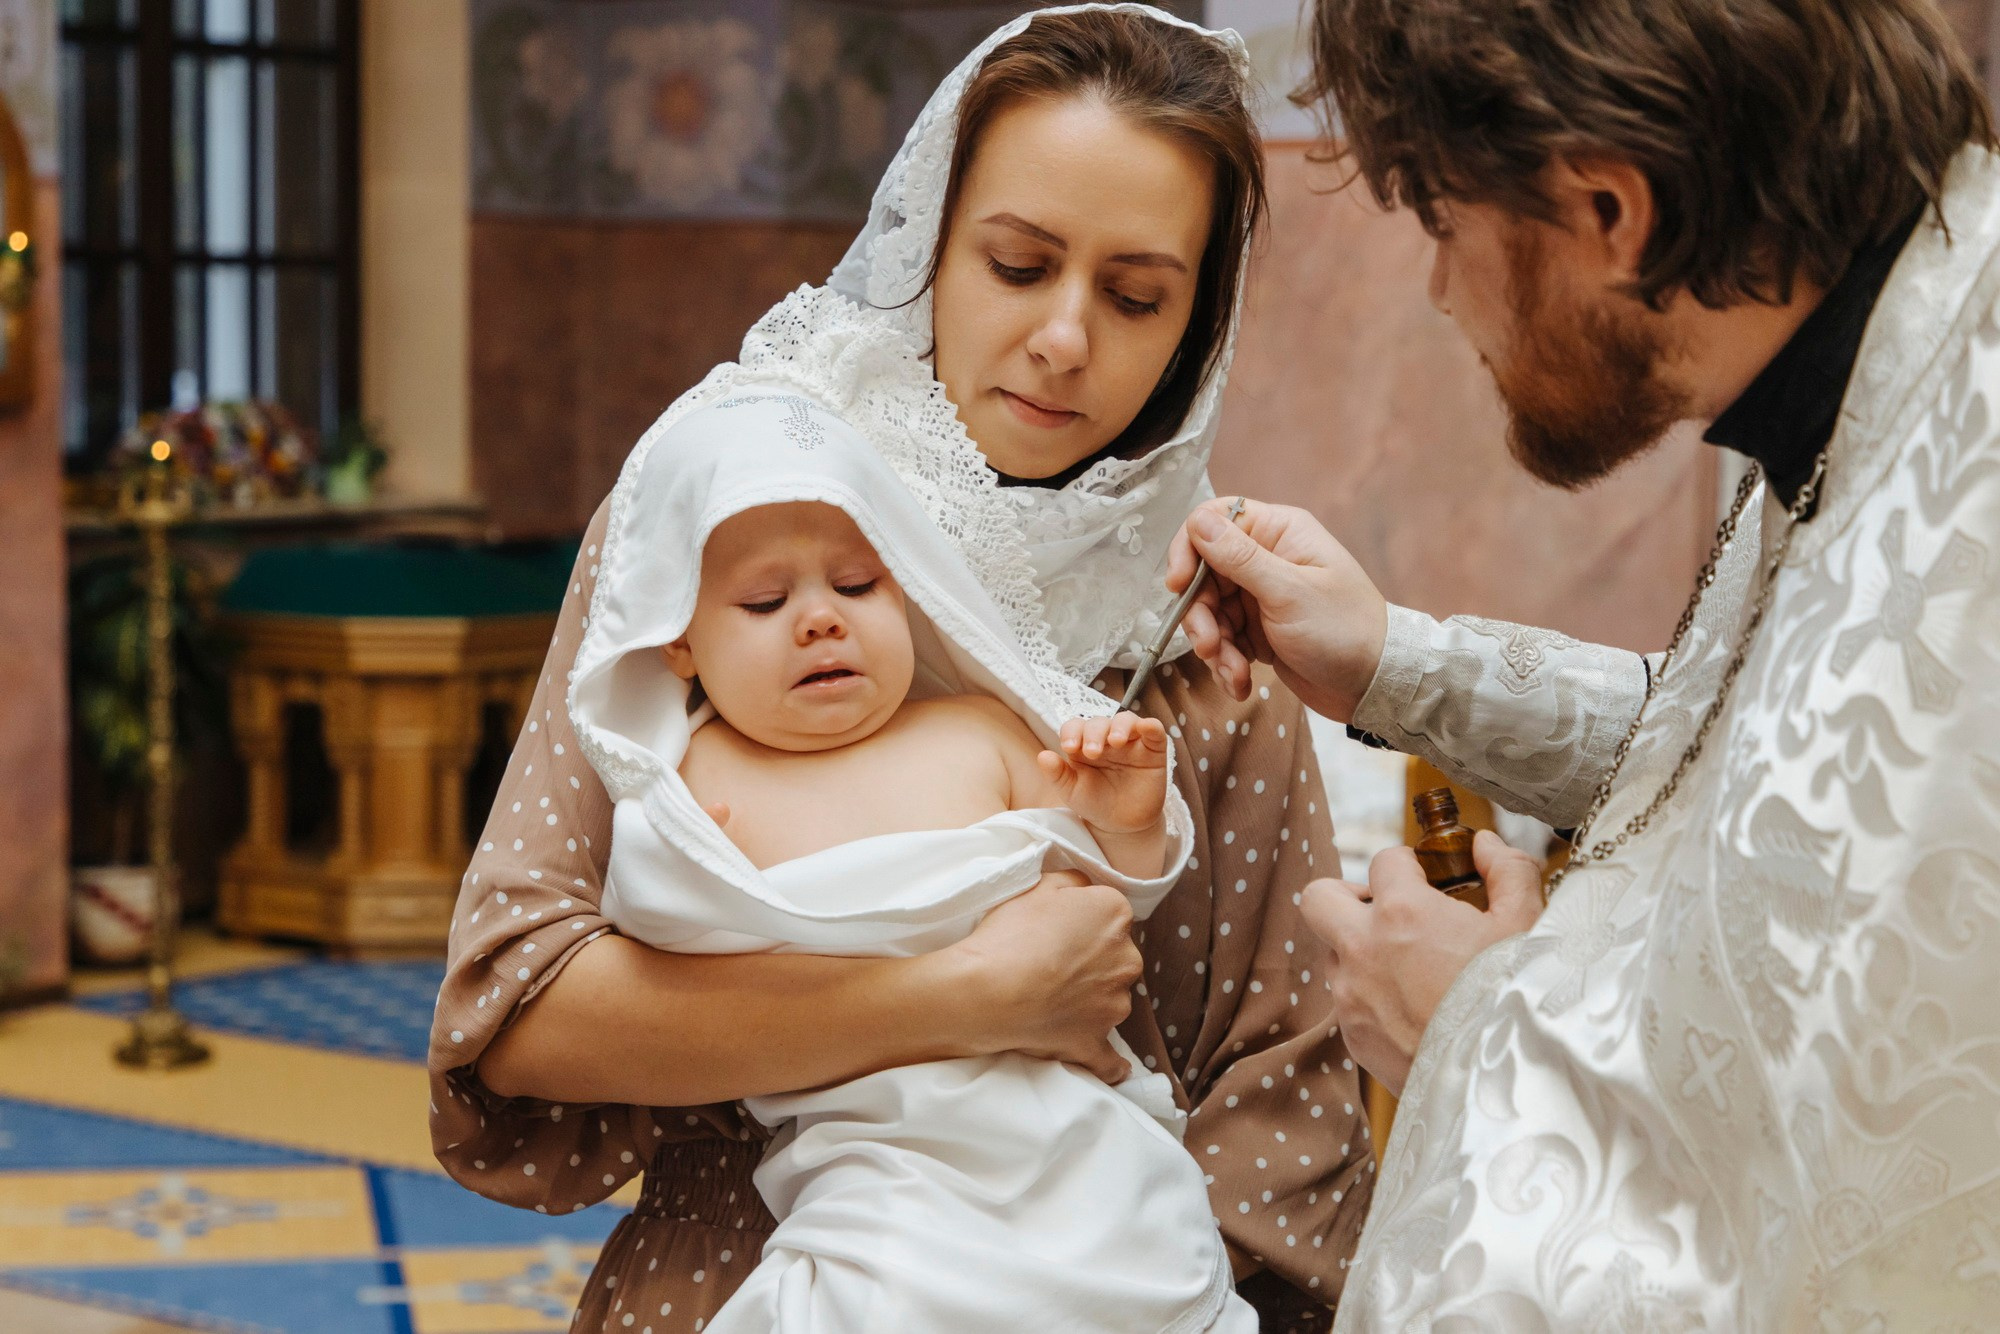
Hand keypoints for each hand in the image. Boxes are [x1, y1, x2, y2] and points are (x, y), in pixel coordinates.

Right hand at [944, 870, 1144, 1084]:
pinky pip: (1110, 1060)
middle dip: (1093, 960)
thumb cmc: (1008, 934)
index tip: (1059, 929)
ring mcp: (1114, 1005)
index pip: (1110, 913)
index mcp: (1114, 914)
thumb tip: (1086, 890)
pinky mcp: (1096, 1042)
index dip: (1083, 921)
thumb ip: (1073, 881)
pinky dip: (1110, 1064)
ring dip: (1090, 1000)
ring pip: (1110, 998)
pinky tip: (1112, 1067)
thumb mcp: (1038, 886)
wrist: (986, 992)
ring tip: (1050, 999)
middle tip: (1053, 963)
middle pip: (1115, 956)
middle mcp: (1126, 958)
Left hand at [1036, 712, 1168, 834]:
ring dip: (1120, 726)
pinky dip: (1151, 726)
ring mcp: (1131, 742)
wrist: (1122, 825)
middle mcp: (1106, 738)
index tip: (1069, 747)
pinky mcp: (1153, 750)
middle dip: (1094, 733)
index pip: (1075, 727)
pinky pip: (1154, 731)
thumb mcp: (1072, 791)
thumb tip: (1042, 756)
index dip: (1072, 732)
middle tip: (1092, 753)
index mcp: (1083, 744)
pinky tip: (1145, 728)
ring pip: (1126, 720)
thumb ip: (1057, 774)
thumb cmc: (1095, 803)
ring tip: (1115, 742)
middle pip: (1099, 722)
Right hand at [1165, 497, 1388, 720]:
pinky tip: (1240, 681)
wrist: (1375, 684)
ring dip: (1213, 645)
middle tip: (1209, 646)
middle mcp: (1266, 558)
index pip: (1213, 521)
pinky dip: (1226, 662)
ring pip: (1209, 611)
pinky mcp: (1258, 629)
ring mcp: (1261, 595)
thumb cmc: (1345, 631)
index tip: (1179, 586)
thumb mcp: (1289, 592)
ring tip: (1232, 671)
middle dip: (1201, 614)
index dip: (1189, 550)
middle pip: (1203, 573)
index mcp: (1278, 532)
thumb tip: (1198, 521)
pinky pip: (1223, 638)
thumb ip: (1240, 557)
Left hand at [1300, 831, 1542, 1093]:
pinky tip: (1413, 1009)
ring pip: (1331, 954)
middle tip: (1387, 911)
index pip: (1384, 860)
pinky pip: (1346, 1002)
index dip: (1408, 865)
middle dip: (1347, 896)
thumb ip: (1508, 871)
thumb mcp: (1527, 925)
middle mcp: (1362, 949)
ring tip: (1410, 967)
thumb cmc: (1518, 997)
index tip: (1426, 880)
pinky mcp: (1352, 1037)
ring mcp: (1350, 995)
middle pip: (1318, 897)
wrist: (1507, 1083)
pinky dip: (1370, 997)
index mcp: (1402, 911)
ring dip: (1360, 950)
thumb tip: (1484, 844)